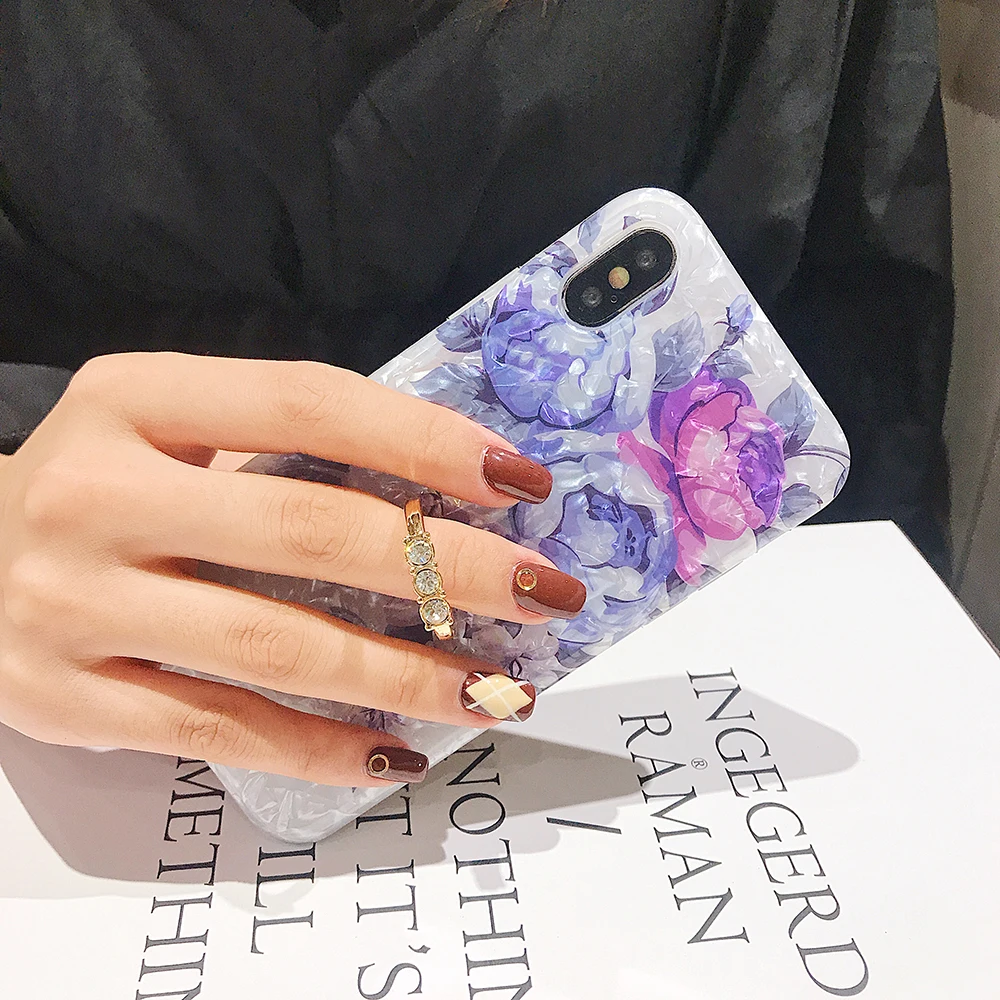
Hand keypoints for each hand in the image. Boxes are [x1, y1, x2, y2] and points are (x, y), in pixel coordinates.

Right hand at [0, 354, 584, 784]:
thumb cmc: (101, 482)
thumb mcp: (168, 428)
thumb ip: (281, 445)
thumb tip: (443, 500)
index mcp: (135, 398)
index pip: (307, 402)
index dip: (423, 440)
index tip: (519, 480)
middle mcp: (97, 494)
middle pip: (306, 531)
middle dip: (445, 567)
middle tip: (541, 592)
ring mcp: (75, 603)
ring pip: (274, 646)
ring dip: (404, 673)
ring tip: (493, 689)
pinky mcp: (67, 699)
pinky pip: (218, 730)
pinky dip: (318, 748)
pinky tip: (394, 752)